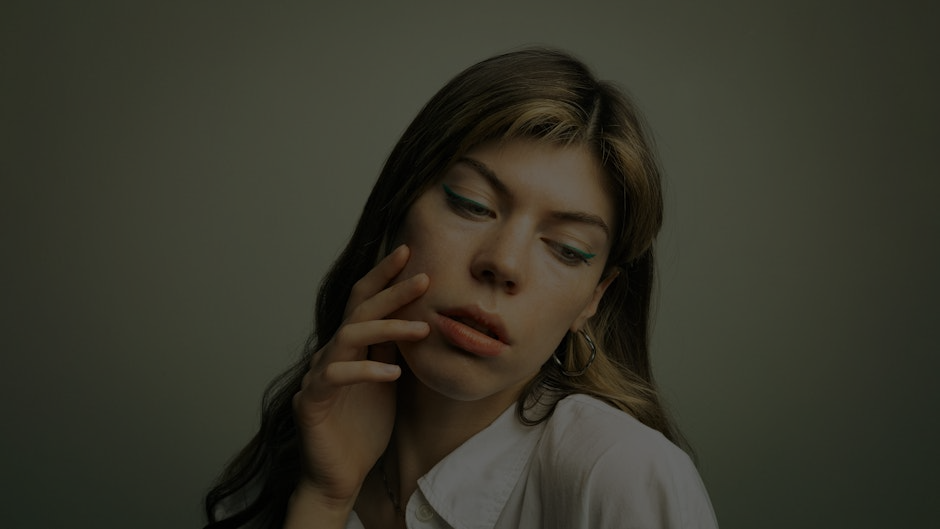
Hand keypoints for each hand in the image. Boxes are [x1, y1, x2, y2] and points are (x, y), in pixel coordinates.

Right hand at [290, 244, 428, 512]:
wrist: (339, 475)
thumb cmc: (363, 429)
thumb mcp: (387, 382)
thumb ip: (391, 350)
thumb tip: (416, 317)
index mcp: (350, 347)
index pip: (365, 301)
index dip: (384, 276)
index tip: (409, 252)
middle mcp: (331, 353)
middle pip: (359, 309)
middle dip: (392, 290)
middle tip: (423, 277)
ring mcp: (318, 374)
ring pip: (350, 335)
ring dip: (387, 328)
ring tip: (422, 327)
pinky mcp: (312, 400)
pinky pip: (337, 375)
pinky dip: (367, 371)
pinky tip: (393, 373)